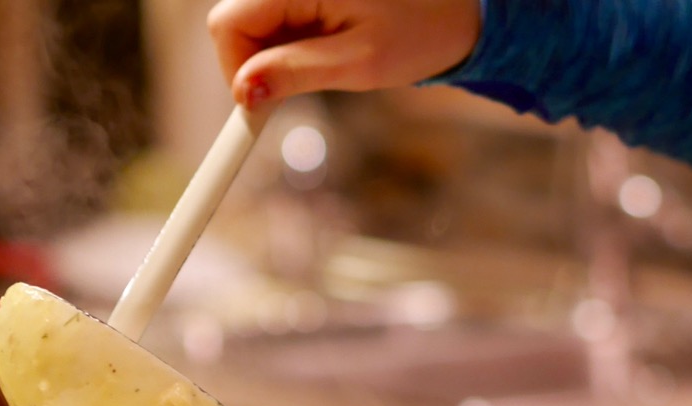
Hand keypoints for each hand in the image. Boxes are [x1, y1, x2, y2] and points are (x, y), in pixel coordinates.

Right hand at [207, 0, 481, 105]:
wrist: (463, 9)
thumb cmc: (423, 32)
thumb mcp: (360, 63)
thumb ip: (296, 74)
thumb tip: (244, 93)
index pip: (228, 23)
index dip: (234, 70)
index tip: (256, 109)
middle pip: (234, 19)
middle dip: (252, 62)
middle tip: (291, 91)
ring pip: (252, 19)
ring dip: (272, 52)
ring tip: (322, 62)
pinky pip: (275, 12)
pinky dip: (288, 38)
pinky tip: (322, 45)